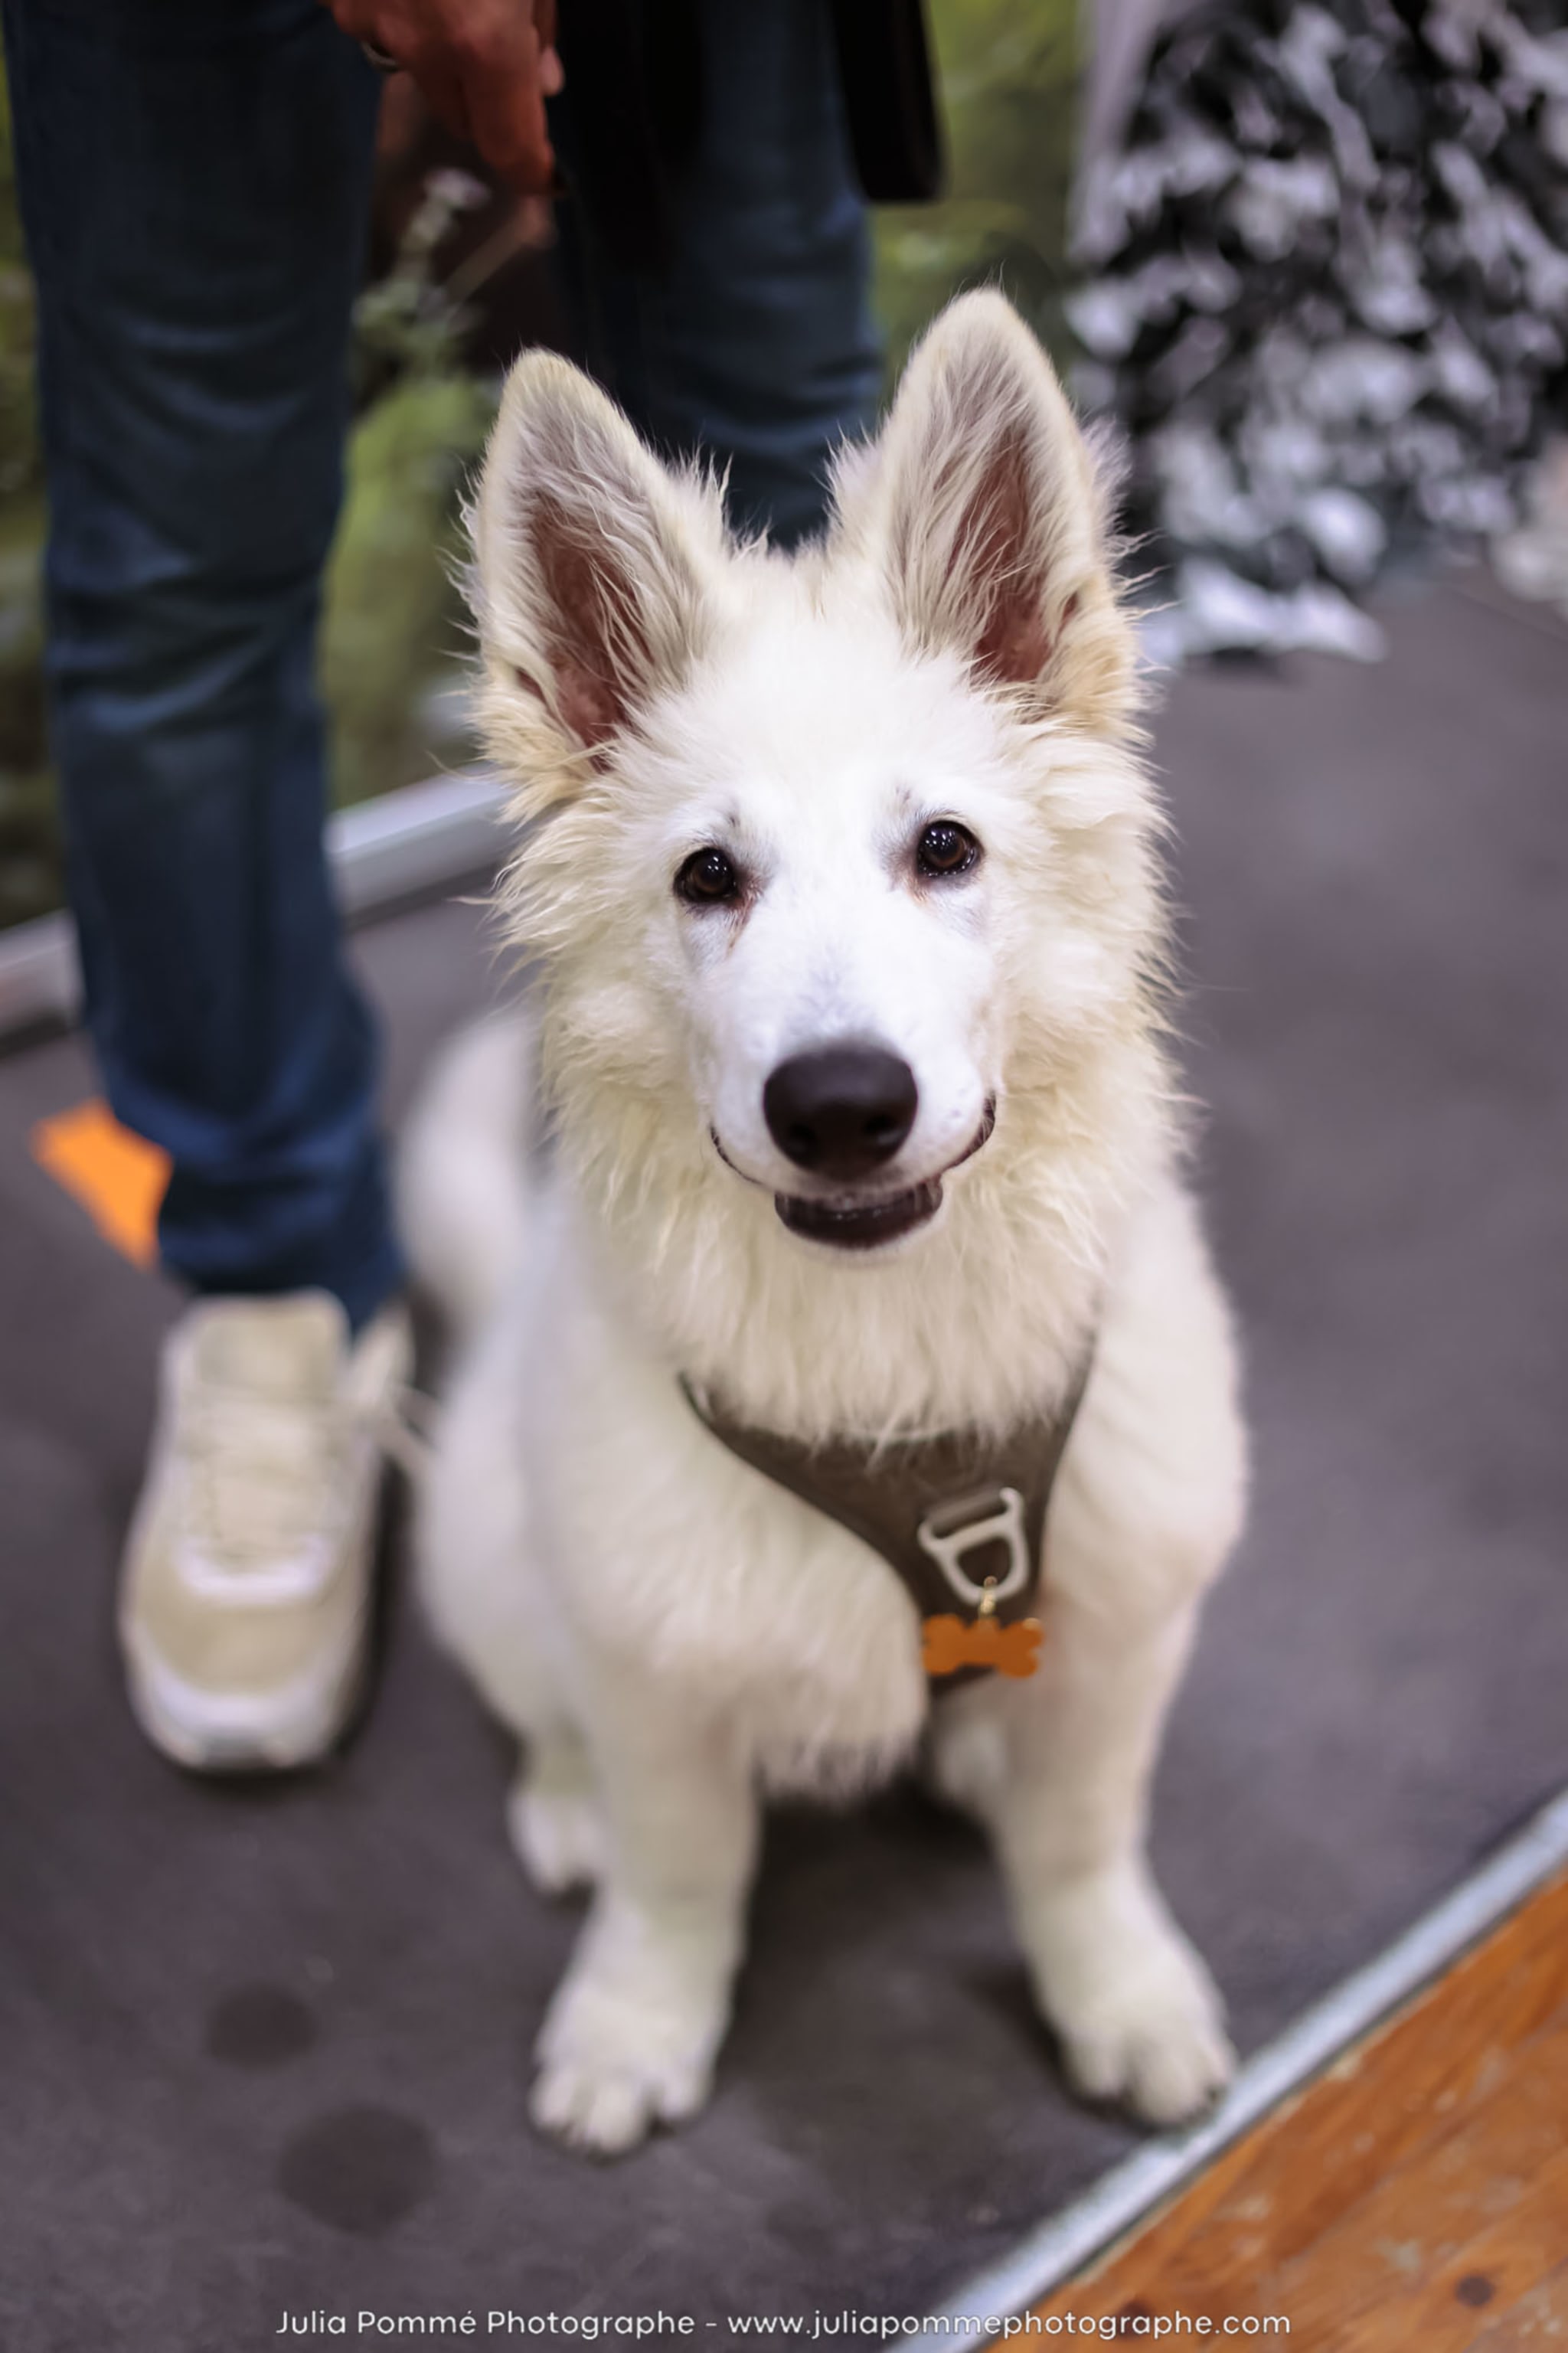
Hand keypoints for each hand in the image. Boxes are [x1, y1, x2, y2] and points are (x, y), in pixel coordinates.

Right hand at [328, 0, 563, 192]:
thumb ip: (539, 24)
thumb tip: (543, 81)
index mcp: (483, 39)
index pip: (509, 146)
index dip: (532, 170)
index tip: (547, 179)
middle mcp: (422, 46)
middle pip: (460, 117)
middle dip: (484, 98)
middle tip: (502, 36)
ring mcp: (367, 19)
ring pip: (414, 69)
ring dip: (434, 50)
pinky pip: (374, 23)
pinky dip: (395, 9)